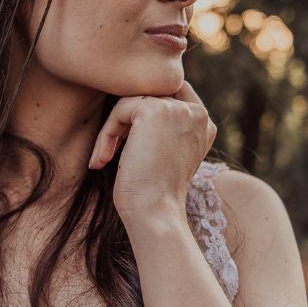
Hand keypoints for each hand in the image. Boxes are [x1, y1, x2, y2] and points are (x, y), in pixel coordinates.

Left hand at [87, 80, 216, 221]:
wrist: (154, 212)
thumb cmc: (152, 194)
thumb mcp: (164, 156)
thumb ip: (162, 129)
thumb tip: (133, 108)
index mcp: (205, 124)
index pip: (172, 95)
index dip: (143, 109)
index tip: (125, 140)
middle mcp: (198, 113)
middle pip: (150, 95)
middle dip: (124, 119)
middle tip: (109, 150)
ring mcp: (179, 110)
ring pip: (132, 102)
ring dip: (111, 130)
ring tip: (103, 158)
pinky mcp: (155, 111)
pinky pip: (119, 110)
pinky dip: (106, 134)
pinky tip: (102, 160)